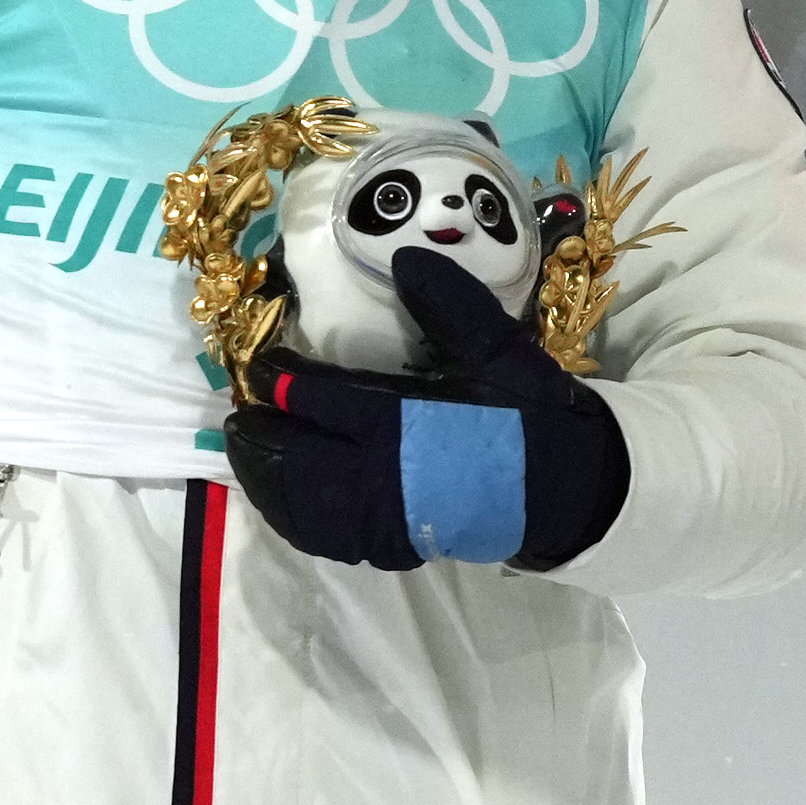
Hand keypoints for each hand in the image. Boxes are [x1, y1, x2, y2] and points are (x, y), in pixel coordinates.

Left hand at [219, 252, 632, 571]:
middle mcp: (382, 476)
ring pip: (299, 504)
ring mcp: (382, 519)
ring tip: (246, 450)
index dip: (282, 382)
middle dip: (259, 434)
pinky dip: (290, 515)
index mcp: (404, 421)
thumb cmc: (528, 414)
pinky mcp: (390, 546)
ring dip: (265, 476)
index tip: (262, 366)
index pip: (320, 399)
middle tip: (239, 410)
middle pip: (295, 457)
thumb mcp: (499, 349)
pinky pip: (322, 537)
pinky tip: (281, 496)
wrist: (566, 487)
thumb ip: (450, 305)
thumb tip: (405, 258)